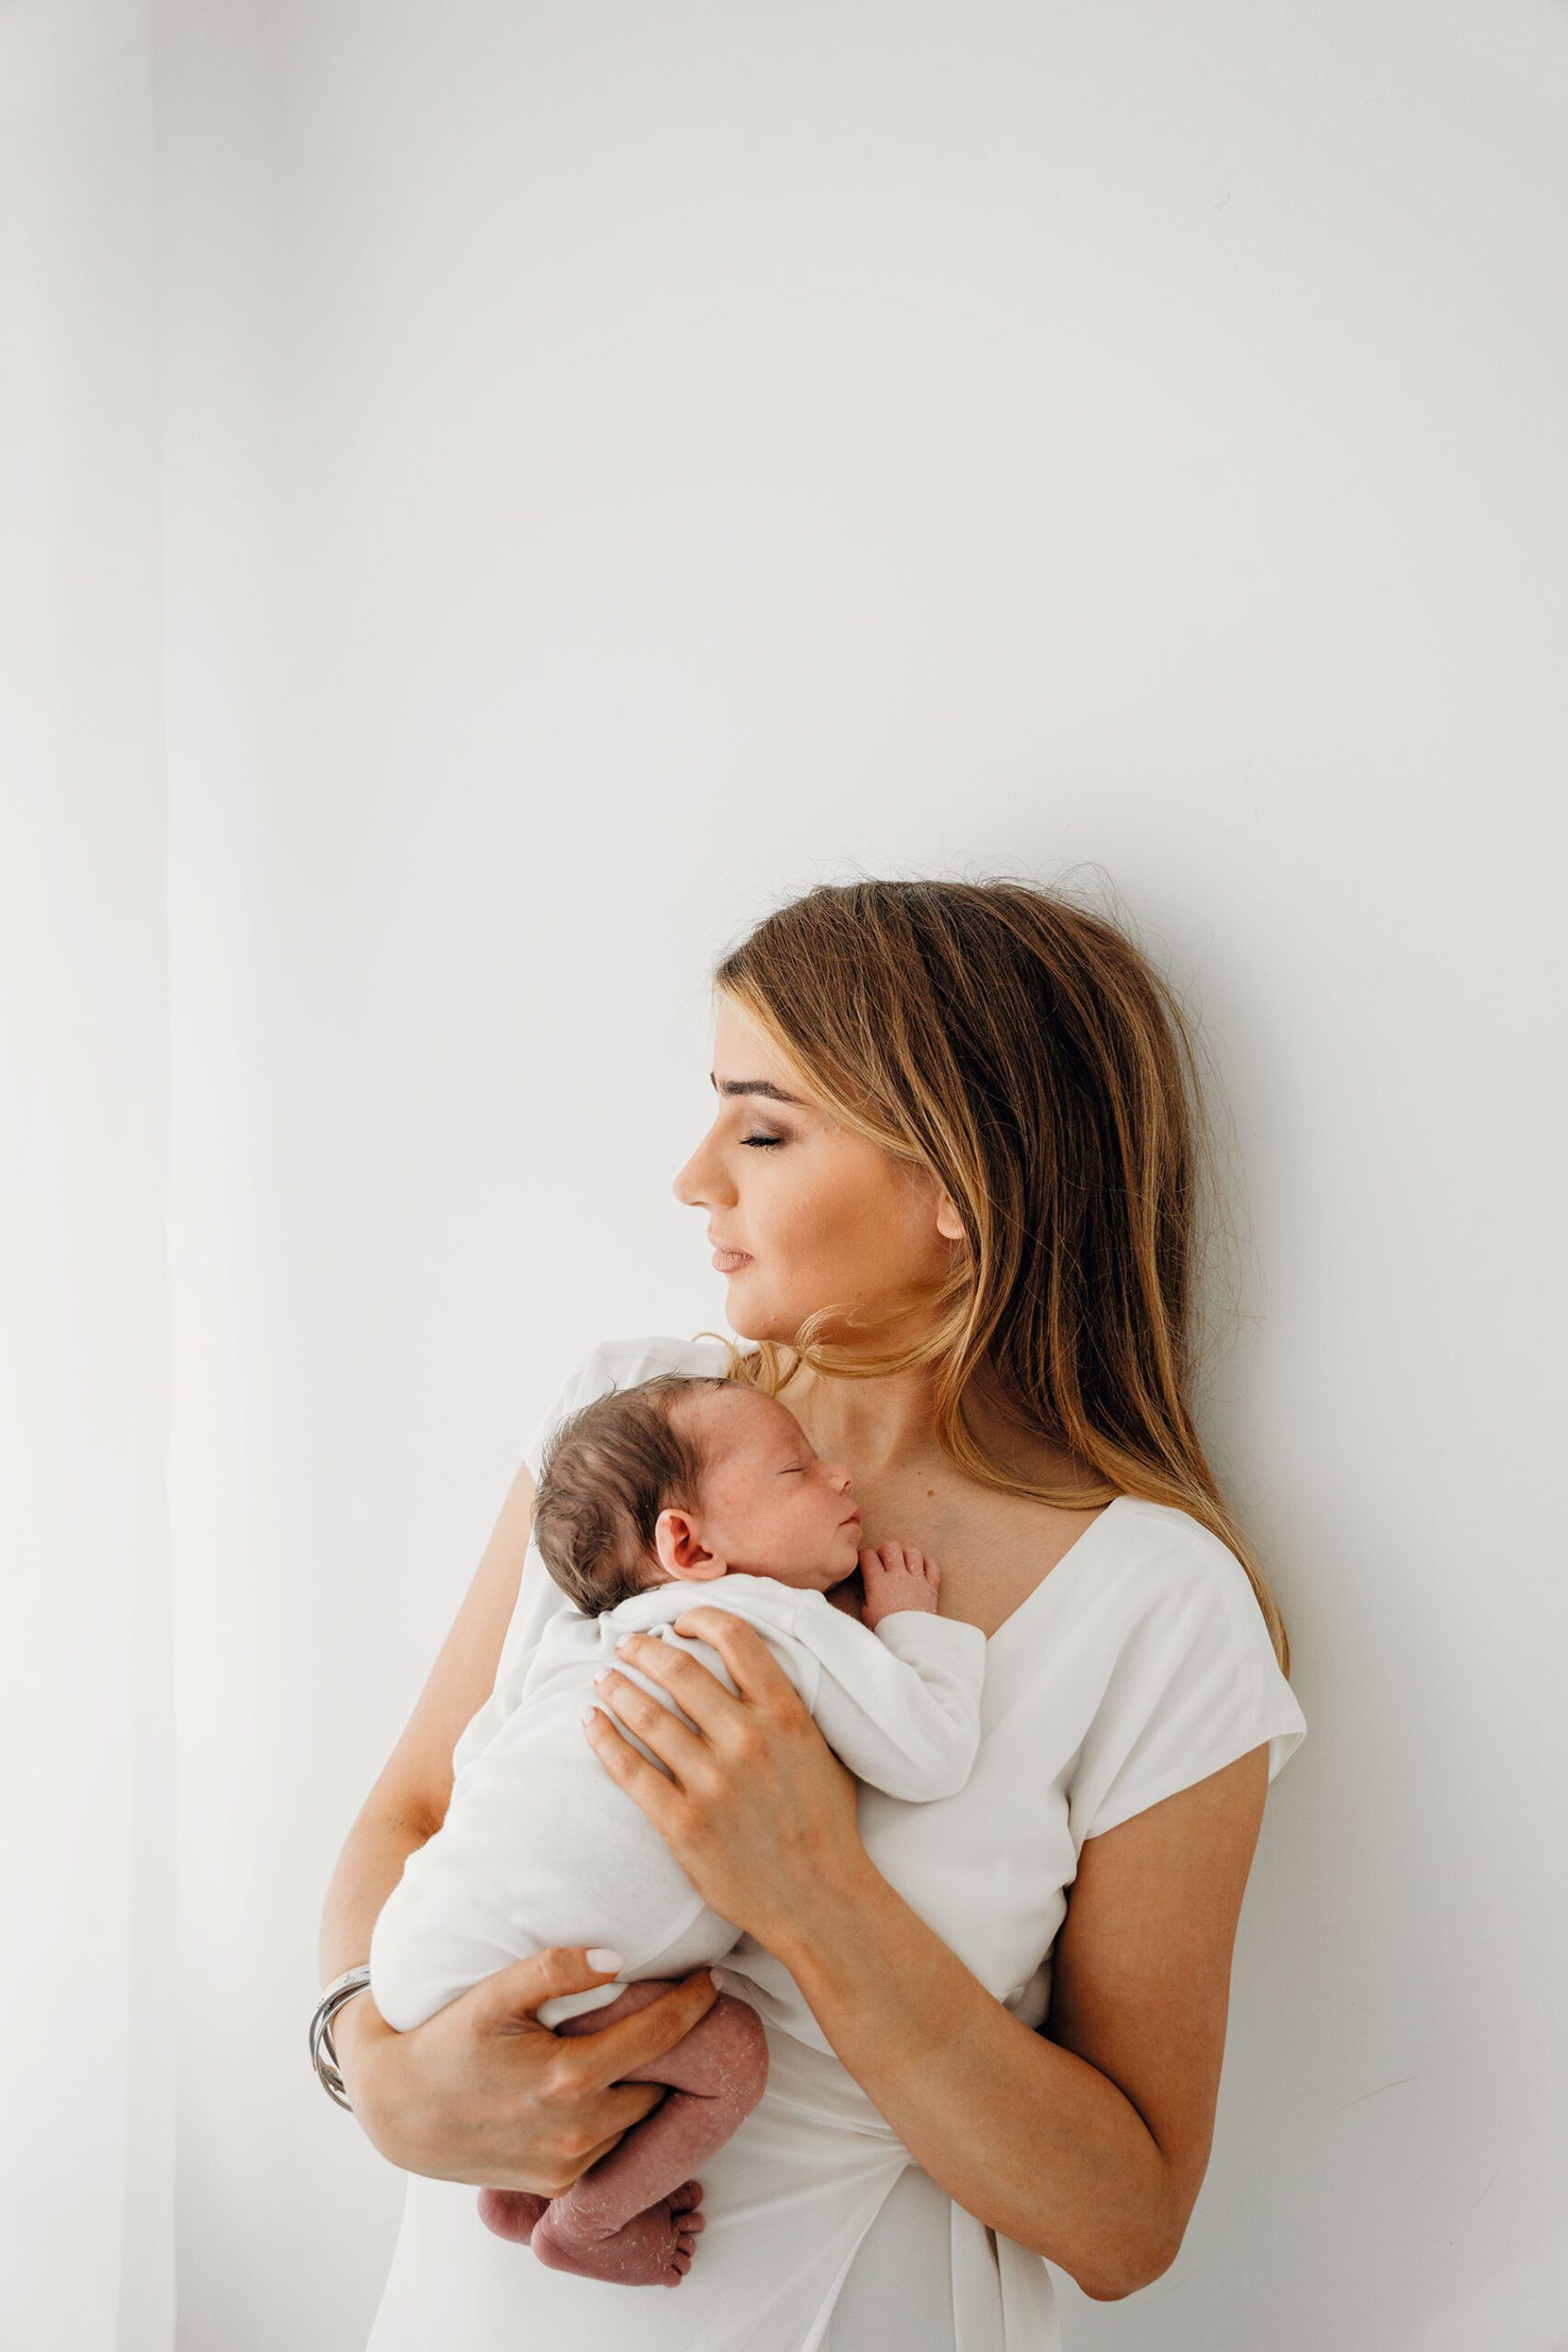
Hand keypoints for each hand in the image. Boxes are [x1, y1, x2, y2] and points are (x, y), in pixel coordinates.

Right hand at [334, 1945, 720, 2194]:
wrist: (399, 2109)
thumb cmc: (447, 2040)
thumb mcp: (495, 1992)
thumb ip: (557, 1969)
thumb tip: (619, 1960)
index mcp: (569, 2077)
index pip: (658, 2037)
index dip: (692, 2005)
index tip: (712, 1980)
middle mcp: (578, 2129)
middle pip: (660, 2085)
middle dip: (678, 2051)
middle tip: (684, 2014)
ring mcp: (569, 2164)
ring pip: (640, 2121)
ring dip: (650, 2088)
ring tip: (648, 2050)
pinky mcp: (557, 2185)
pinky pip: (612, 2149)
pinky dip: (621, 2119)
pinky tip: (614, 2090)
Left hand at [581, 1609, 869, 1949]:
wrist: (821, 1900)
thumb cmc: (825, 1823)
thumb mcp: (821, 1748)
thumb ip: (784, 1707)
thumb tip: (744, 1667)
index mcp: (785, 1714)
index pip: (734, 1637)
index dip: (698, 1619)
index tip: (678, 1623)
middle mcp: (747, 1740)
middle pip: (678, 1669)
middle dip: (642, 1648)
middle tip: (625, 1645)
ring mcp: (712, 1783)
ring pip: (647, 1714)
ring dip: (617, 1688)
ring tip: (602, 1679)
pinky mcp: (683, 1824)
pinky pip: (630, 1770)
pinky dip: (604, 1739)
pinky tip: (591, 1723)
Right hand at [859, 1540, 940, 1630]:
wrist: (912, 1642)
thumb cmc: (887, 1630)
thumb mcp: (867, 1615)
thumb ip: (867, 1598)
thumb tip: (869, 1591)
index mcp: (878, 1583)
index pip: (867, 1556)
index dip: (864, 1556)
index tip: (864, 1562)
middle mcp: (898, 1576)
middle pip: (891, 1547)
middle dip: (885, 1550)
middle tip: (884, 1561)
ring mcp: (916, 1580)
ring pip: (912, 1552)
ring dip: (906, 1554)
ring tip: (902, 1563)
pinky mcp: (931, 1587)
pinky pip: (932, 1565)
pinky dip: (927, 1562)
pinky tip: (920, 1567)